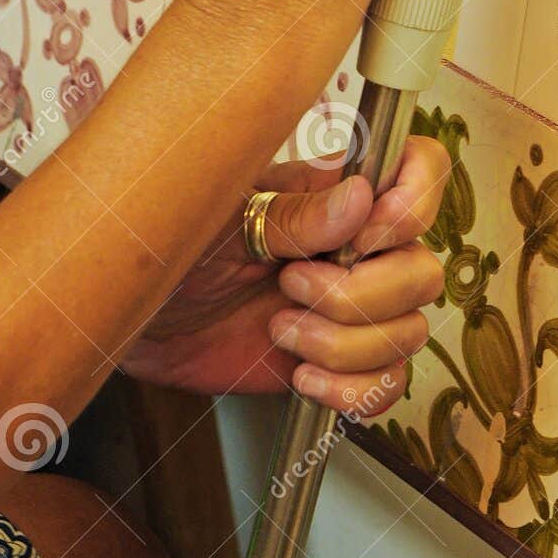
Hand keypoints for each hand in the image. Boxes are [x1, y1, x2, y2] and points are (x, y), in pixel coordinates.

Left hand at [119, 135, 449, 414]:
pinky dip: (352, 390)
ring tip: (280, 330)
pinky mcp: (339, 362)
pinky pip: (388, 384)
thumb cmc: (167, 247)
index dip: (417, 199)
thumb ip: (294, 213)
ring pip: (409, 331)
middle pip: (423, 270)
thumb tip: (361, 198)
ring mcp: (353, 306)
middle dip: (360, 295)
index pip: (420, 167)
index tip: (368, 234)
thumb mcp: (223, 219)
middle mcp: (357, 246)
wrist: (134, 321)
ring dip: (345, 344)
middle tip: (290, 287)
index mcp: (336, 191)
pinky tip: (302, 377)